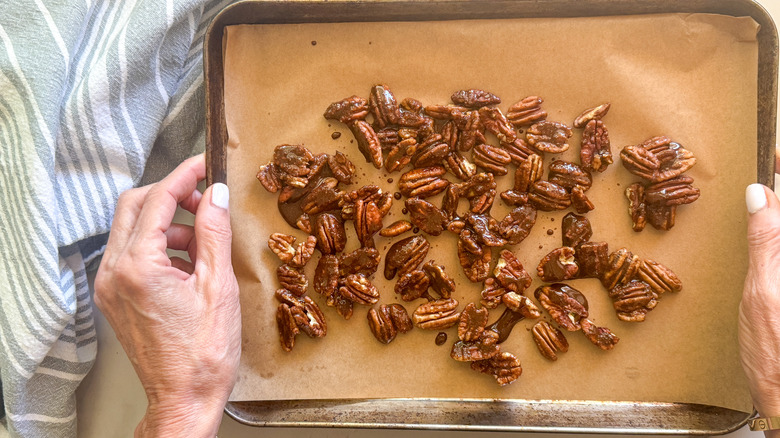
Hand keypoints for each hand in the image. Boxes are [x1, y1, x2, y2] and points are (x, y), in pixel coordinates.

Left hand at [94, 154, 240, 436]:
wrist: (184, 397)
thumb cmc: (204, 353)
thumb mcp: (218, 285)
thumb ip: (214, 232)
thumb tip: (216, 194)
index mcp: (137, 266)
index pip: (157, 200)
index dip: (183, 176)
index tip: (205, 164)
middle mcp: (114, 272)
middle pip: (134, 207)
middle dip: (171, 195)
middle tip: (205, 197)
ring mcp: (110, 286)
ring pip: (131, 229)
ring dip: (167, 223)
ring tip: (203, 239)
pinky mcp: (115, 298)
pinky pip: (132, 254)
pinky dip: (160, 246)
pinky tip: (189, 263)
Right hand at [739, 182, 779, 434]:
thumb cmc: (776, 352)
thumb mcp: (763, 291)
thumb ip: (766, 240)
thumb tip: (760, 195)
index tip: (776, 155)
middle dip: (779, 201)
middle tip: (767, 180)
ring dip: (778, 221)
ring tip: (765, 205)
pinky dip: (778, 238)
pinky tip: (767, 234)